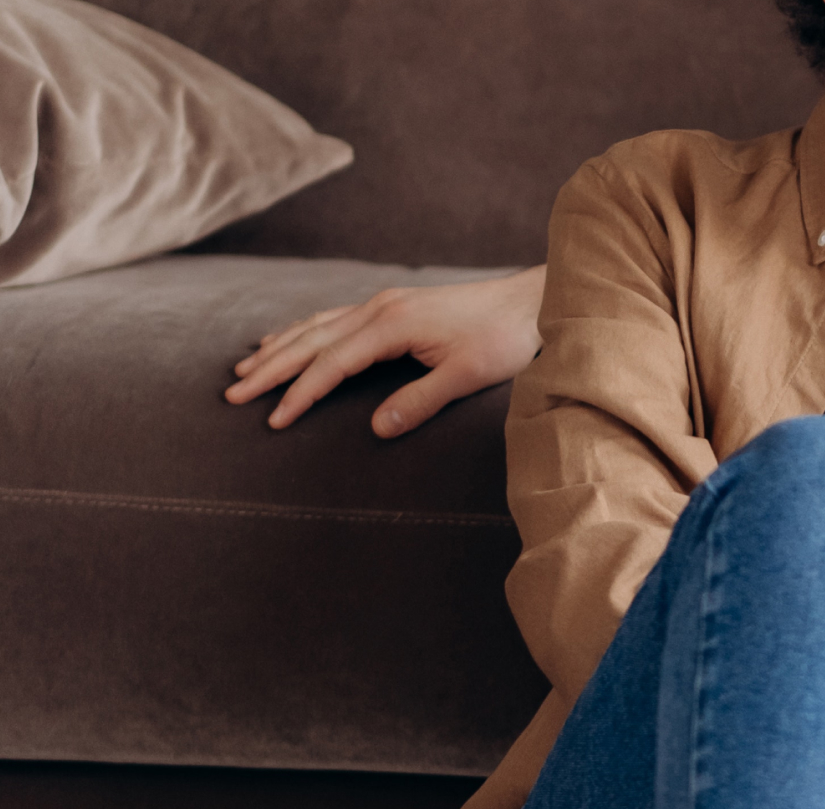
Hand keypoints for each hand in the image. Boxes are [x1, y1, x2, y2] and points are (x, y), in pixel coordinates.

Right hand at [225, 265, 546, 436]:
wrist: (530, 302)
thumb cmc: (503, 339)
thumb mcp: (466, 377)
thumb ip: (421, 402)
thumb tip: (377, 429)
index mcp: (391, 325)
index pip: (331, 364)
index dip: (300, 393)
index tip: (273, 419)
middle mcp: (378, 308)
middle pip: (311, 341)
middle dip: (271, 369)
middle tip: (233, 393)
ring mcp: (383, 304)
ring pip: (317, 326)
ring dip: (280, 347)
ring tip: (245, 368)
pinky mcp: (392, 306)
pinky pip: (333, 318)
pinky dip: (303, 331)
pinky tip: (287, 339)